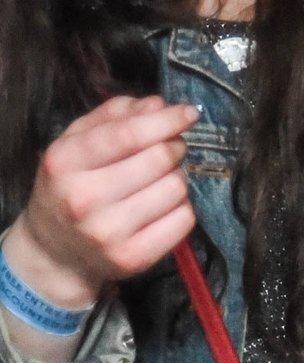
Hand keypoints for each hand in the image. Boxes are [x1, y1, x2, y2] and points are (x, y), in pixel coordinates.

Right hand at [9, 95, 197, 305]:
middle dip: (173, 147)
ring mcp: (108, 232)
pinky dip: (181, 208)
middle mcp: (83, 197)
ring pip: (176, 188)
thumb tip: (158, 104)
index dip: (166, 120)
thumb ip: (113, 117)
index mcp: (64, 162)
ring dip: (176, 178)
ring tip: (157, 181)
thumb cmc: (70, 186)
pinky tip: (161, 207)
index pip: (128, 134)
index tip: (189, 113)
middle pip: (160, 158)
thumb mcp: (76, 143)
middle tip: (169, 150)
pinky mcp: (132, 257)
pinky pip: (184, 220)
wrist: (56, 250)